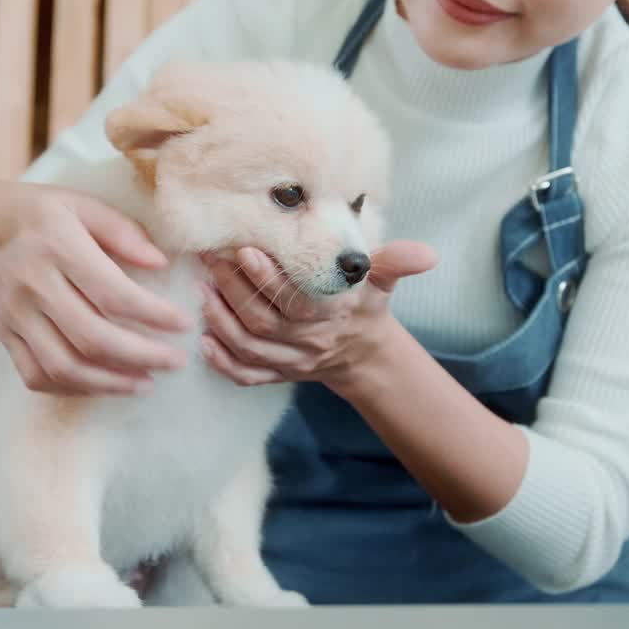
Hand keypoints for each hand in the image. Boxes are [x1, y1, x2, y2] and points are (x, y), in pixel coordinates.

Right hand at [0, 178, 192, 395]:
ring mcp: (15, 316)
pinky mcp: (4, 336)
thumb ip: (121, 230)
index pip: (112, 292)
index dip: (153, 314)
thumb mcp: (77, 202)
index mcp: (58, 246)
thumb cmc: (33, 212)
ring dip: (110, 383)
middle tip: (176, 362)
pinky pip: (36, 376)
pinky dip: (73, 389)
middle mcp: (34, 285)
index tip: (183, 323)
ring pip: (64, 366)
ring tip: (146, 383)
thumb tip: (161, 262)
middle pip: (91, 337)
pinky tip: (104, 385)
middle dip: (142, 356)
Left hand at [198, 241, 436, 388]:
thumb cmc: (365, 304)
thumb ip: (397, 262)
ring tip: (201, 289)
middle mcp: (309, 343)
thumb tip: (427, 255)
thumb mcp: (382, 280)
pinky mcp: (276, 375)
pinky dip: (222, 363)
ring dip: (219, 320)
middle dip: (232, 292)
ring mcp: (290, 363)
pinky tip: (203, 341)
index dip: (267, 280)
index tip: (244, 251)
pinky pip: (245, 376)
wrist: (365, 354)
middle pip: (262, 324)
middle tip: (211, 262)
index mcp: (333, 316)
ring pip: (248, 348)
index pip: (295, 302)